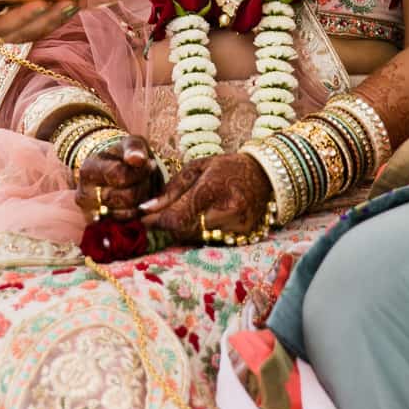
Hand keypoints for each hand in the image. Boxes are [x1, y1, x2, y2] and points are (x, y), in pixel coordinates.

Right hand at [75, 134, 161, 220]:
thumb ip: (134, 148)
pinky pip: (125, 225)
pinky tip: (135, 201)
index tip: (149, 164)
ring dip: (141, 202)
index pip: (119, 175)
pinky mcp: (100, 226)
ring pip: (127, 214)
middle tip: (146, 178)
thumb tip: (137, 159)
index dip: (140, 172)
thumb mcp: (130, 144)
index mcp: (89, 169)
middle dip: (143, 187)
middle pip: (126, 198)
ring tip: (139, 187)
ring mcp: (90, 213)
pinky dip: (135, 215)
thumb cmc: (122, 156)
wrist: (109, 172)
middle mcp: (84, 193)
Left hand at [139, 152, 273, 242]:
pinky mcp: (243, 236)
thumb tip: (146, 209)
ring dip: (183, 230)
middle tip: (160, 216)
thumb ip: (171, 190)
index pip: (176, 217)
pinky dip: (200, 233)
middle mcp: (226, 211)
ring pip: (195, 238)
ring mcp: (237, 227)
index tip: (142, 219)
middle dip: (168, 225)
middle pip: (184, 231)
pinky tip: (202, 220)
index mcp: (212, 190)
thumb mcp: (197, 168)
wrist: (266, 175)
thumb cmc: (227, 167)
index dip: (156, 221)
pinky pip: (211, 240)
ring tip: (183, 214)